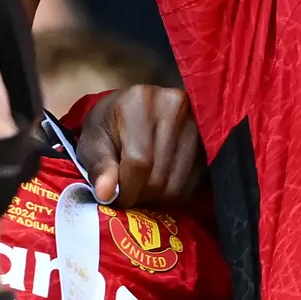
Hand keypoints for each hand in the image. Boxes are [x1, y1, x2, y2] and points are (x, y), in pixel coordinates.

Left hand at [70, 84, 204, 206]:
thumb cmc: (108, 125)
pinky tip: (160, 181)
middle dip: (140, 194)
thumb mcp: (93, 143)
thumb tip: (106, 194)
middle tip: (128, 192)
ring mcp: (196, 121)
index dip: (126, 189)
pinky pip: (193, 182)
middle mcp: (174, 105)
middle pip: (159, 176)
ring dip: (157, 196)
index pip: (139, 161)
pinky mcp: (208, 138)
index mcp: (140, 101)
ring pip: (177, 183)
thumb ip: (99, 167)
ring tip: (143, 185)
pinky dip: (174, 191)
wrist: (131, 109)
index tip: (116, 198)